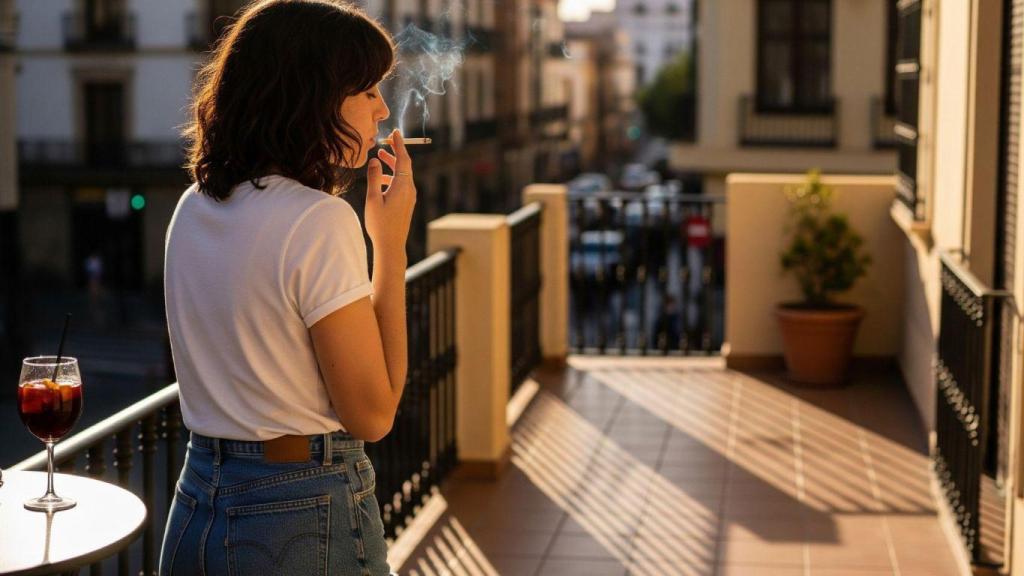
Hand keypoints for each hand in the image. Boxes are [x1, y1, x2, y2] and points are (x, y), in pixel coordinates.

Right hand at [365, 129, 416, 257]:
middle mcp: (409, 189)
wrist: (391, 245)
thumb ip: (374, 177)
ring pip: (403, 174)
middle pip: (405, 165)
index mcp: (402, 186)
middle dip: (396, 152)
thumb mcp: (373, 199)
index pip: (403, 159)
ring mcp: (410, 197)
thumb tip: (375, 160)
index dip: (399, 144)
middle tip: (386, 141)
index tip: (396, 132)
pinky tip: (380, 180)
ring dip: (392, 165)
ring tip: (380, 157)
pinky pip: (402, 184)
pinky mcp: (407, 203)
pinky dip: (393, 176)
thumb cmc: (380, 224)